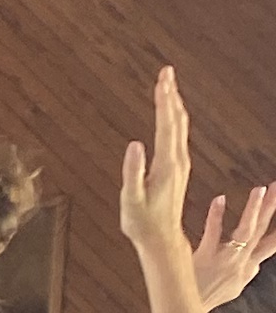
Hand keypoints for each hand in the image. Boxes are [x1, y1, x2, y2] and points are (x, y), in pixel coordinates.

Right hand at [120, 67, 193, 248]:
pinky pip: (177, 135)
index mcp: (167, 165)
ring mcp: (180, 164)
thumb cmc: (143, 223)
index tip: (163, 78)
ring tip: (167, 85)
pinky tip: (170, 113)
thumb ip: (133, 172)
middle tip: (166, 72)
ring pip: (180, 126)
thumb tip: (135, 144)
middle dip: (170, 94)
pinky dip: (173, 118)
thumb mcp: (132, 200)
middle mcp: (178, 161)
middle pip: (177, 120)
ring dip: (173, 104)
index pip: (167, 124)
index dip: (164, 99)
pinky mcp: (177, 168)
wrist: (161, 240)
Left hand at [191, 177, 275, 312]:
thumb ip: (245, 273)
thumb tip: (255, 266)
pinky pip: (213, 233)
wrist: (186, 312)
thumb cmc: (207, 298)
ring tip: (261, 189)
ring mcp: (225, 259)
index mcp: (248, 269)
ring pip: (246, 230)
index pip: (270, 245)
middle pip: (262, 231)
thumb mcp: (233, 288)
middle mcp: (242, 263)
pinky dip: (216, 215)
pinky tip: (219, 199)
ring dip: (254, 209)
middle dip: (272, 207)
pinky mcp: (206, 257)